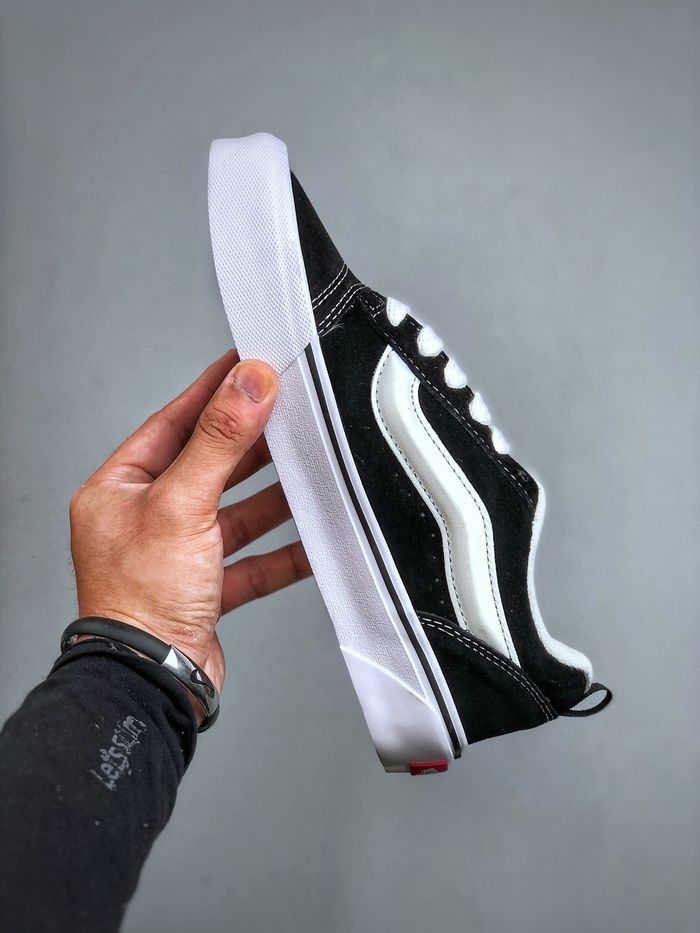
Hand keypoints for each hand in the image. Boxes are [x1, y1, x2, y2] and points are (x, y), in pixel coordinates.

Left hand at [69, 350, 310, 704]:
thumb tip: (247, 384)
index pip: (172, 423)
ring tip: (311, 470)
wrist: (151, 681)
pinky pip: (253, 561)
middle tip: (290, 412)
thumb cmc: (138, 600)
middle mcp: (147, 519)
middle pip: (210, 466)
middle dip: (253, 444)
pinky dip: (284, 552)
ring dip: (274, 498)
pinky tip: (314, 540)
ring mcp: (178, 555)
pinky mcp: (207, 589)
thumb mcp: (180, 503)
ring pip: (236, 513)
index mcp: (121, 489)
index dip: (212, 392)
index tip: (245, 364)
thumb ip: (219, 440)